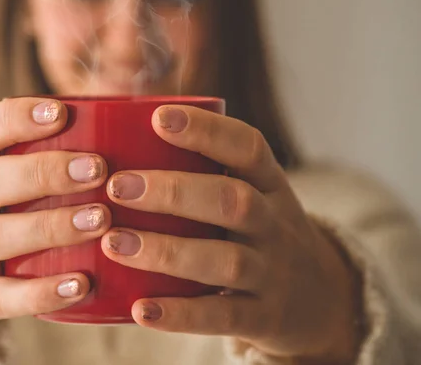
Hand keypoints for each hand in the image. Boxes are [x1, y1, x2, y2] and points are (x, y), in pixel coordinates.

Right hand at [0, 98, 110, 363]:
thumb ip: (32, 157)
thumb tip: (112, 126)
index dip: (13, 118)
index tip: (61, 112)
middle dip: (42, 172)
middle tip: (97, 168)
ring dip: (50, 226)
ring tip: (101, 220)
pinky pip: (0, 298)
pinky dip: (41, 291)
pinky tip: (82, 284)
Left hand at [101, 106, 362, 362]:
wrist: (321, 299)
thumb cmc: (261, 234)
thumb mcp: (254, 195)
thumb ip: (206, 173)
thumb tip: (126, 138)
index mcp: (271, 184)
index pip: (248, 147)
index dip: (206, 130)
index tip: (158, 118)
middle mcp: (276, 224)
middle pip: (232, 201)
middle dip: (173, 191)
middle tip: (117, 186)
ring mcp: (273, 273)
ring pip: (226, 260)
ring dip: (167, 251)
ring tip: (114, 242)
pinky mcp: (263, 317)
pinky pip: (223, 317)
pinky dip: (180, 314)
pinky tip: (140, 309)